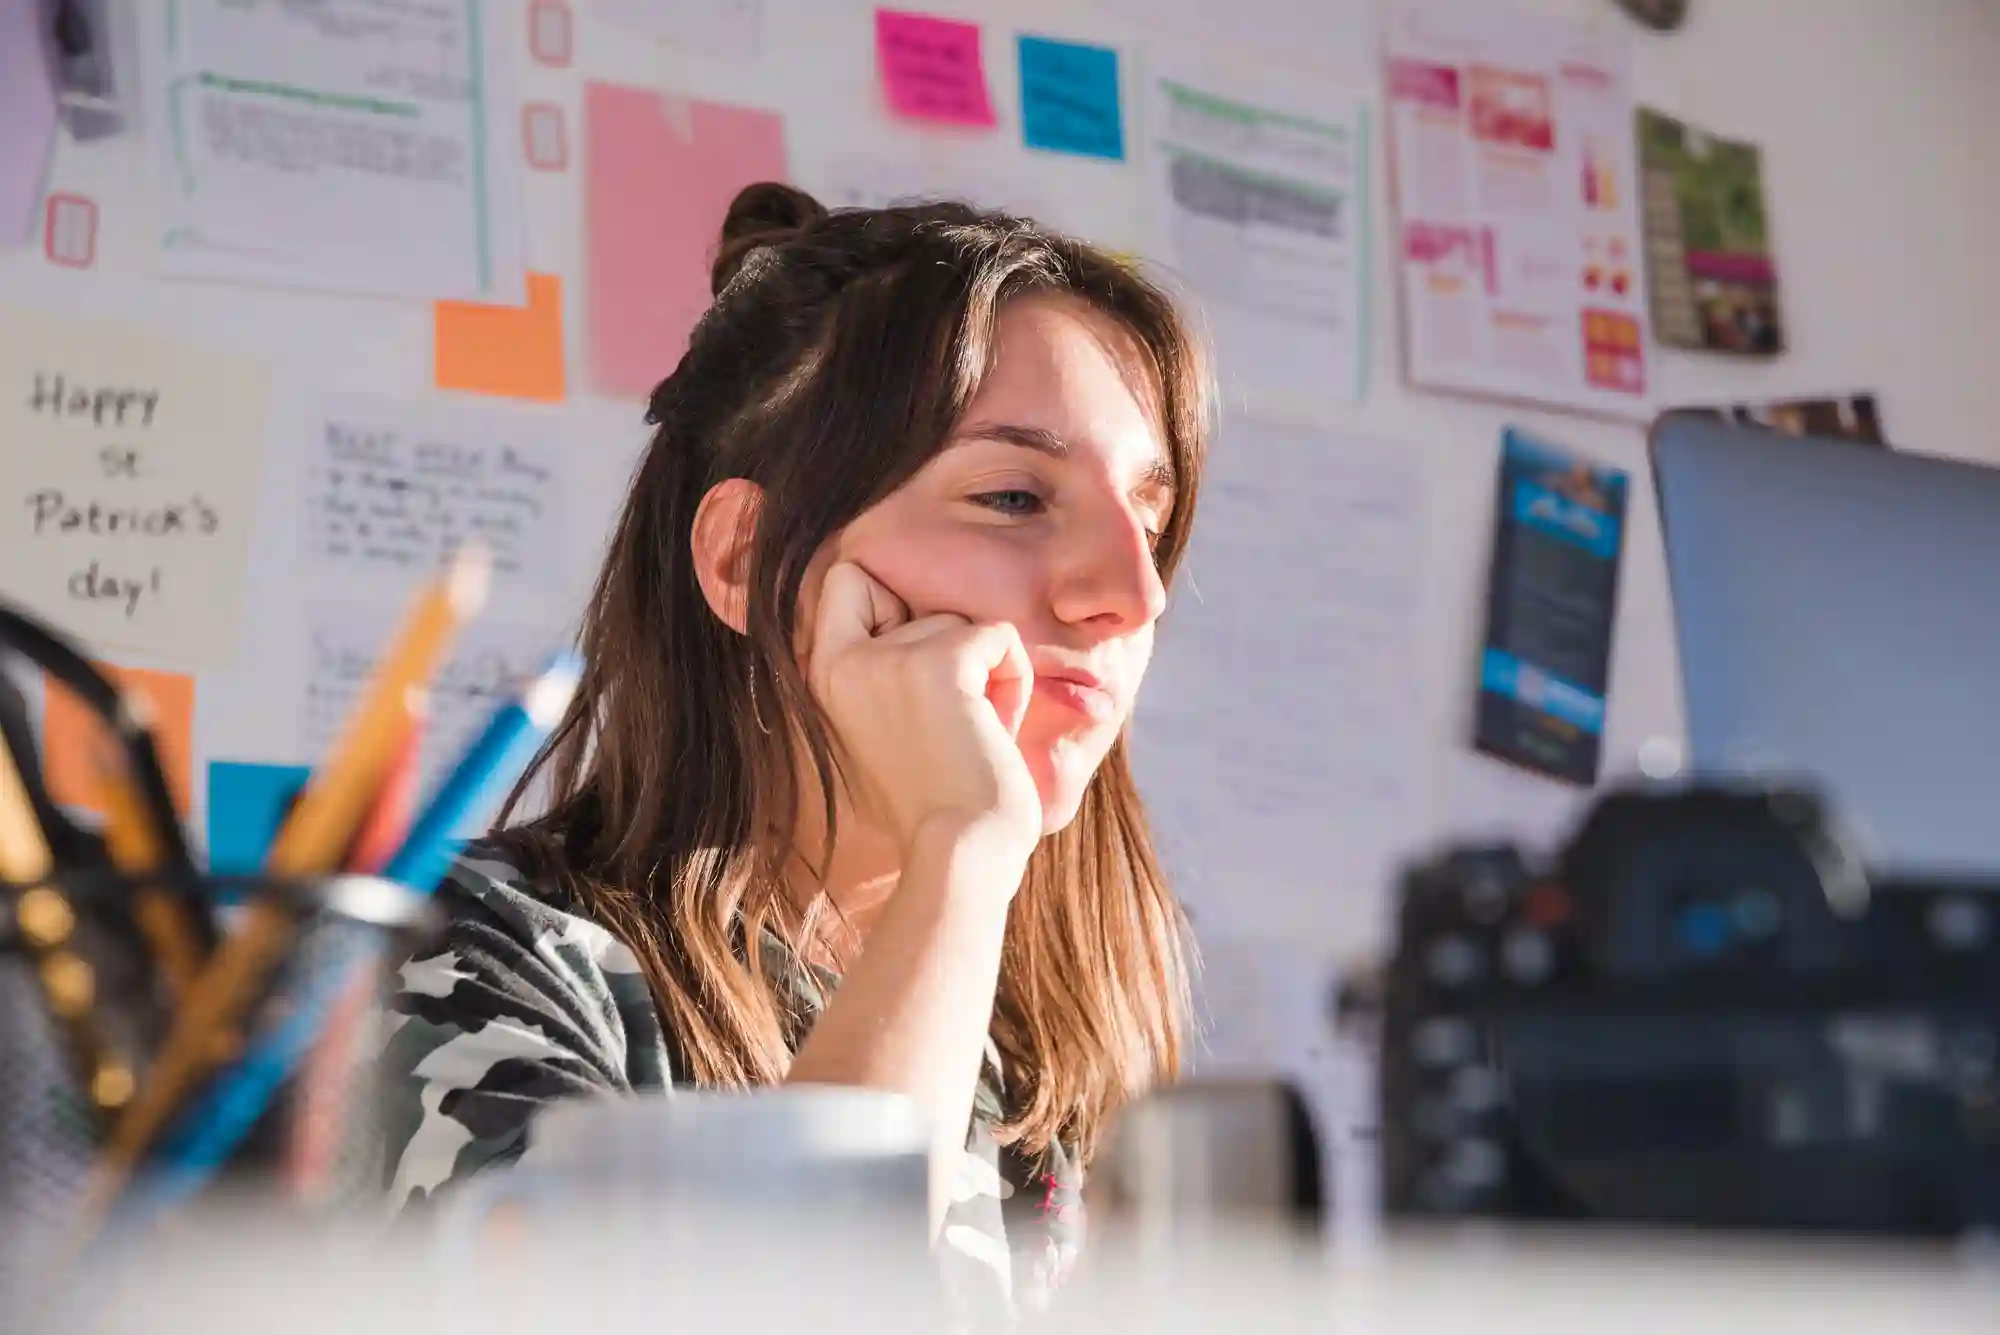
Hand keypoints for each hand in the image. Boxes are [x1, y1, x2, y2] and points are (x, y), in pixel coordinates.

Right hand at [805, 562, 1041, 871]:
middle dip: (951, 653)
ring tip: (971, 737)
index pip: (848, 579)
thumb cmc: (933, 804)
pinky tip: (995, 731)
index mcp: (823, 674)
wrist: (959, 853)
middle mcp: (846, 659)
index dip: (893, 606)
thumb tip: (914, 614)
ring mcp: (891, 658)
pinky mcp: (942, 663)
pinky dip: (1014, 681)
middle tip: (950, 721)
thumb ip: (880, 673)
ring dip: (987, 676)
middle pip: (920, 601)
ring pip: (964, 622)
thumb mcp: (880, 726)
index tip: (917, 674)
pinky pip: (999, 636)